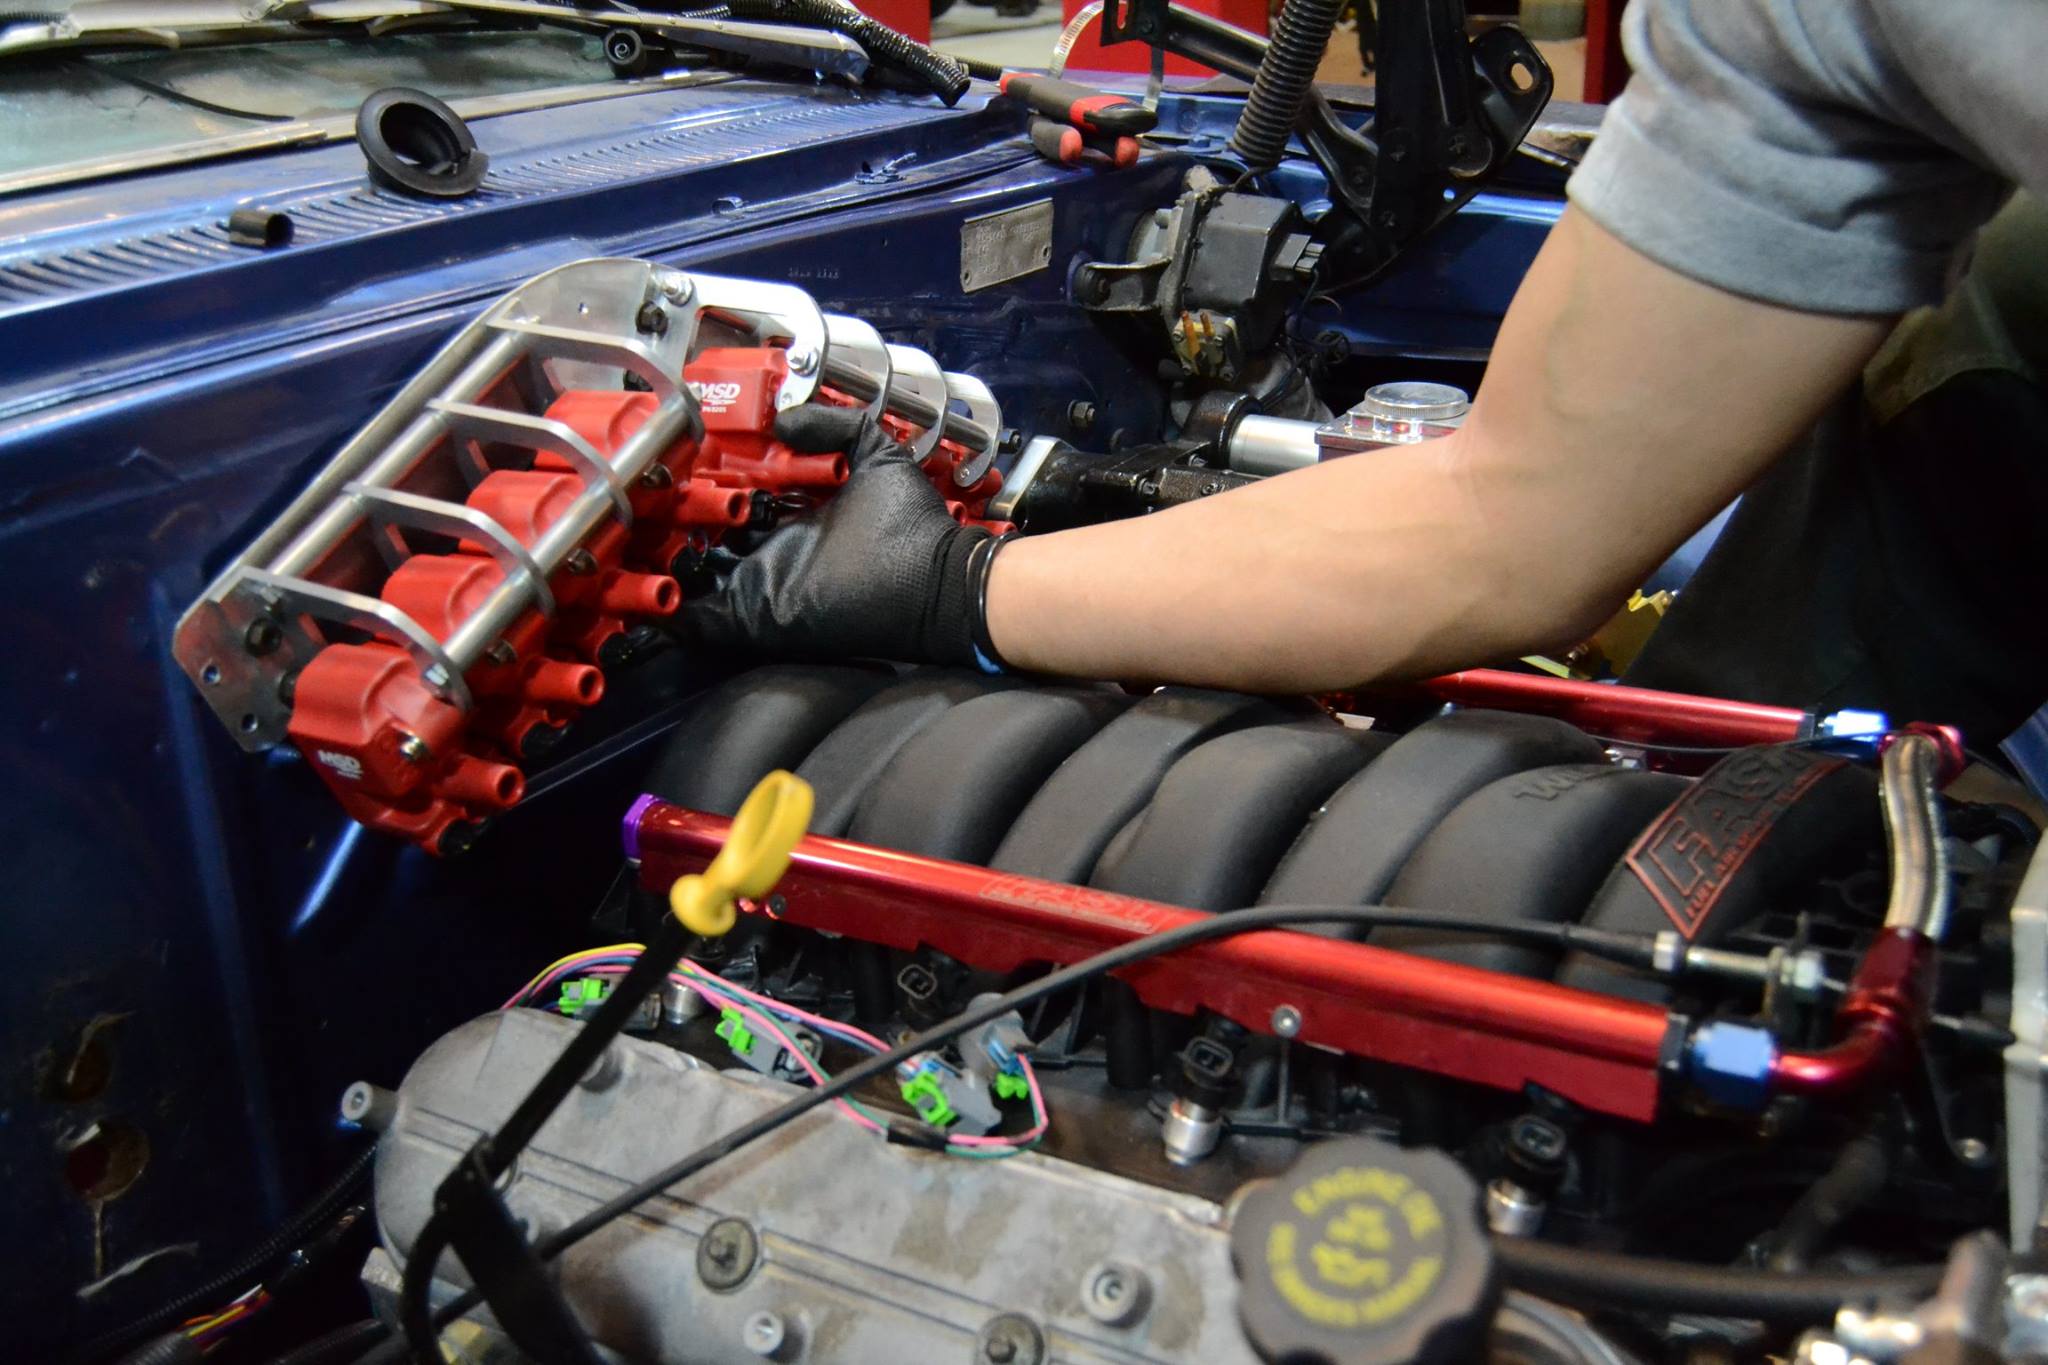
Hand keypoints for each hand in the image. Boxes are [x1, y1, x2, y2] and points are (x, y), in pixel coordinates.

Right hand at [679, 405, 1001, 667]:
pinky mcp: (760, 617)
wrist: (938, 581)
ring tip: (634, 533)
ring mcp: (763, 586)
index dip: (705, 478)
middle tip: (648, 493)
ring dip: (662, 557)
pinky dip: (670, 609)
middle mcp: (772, 551)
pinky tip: (647, 582)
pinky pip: (701, 621)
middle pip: (705, 536)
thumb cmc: (914, 525)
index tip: (679, 457)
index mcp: (792, 517)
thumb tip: (783, 421)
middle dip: (674, 517)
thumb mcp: (873, 453)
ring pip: (693, 574)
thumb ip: (833, 426)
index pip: (732, 498)